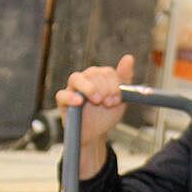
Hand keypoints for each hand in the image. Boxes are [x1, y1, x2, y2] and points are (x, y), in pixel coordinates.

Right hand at [53, 54, 134, 178]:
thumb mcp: (120, 99)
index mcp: (99, 78)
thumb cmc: (106, 115)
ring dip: (89, 88)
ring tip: (97, 100)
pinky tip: (79, 102)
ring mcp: (72, 89)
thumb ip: (124, 78)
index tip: (118, 99)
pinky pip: (62, 95)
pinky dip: (71, 97)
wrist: (96, 134)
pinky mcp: (63, 102)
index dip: (114, 85)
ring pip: (76, 78)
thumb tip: (129, 57)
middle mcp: (85, 80)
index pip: (106, 72)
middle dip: (104, 88)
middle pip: (92, 73)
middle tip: (108, 103)